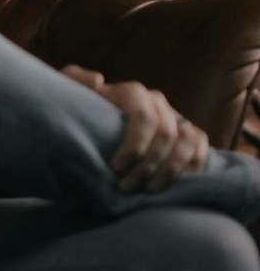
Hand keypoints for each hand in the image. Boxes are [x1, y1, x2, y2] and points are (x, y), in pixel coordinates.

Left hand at [60, 64, 209, 192]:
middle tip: (126, 187)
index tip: (116, 167)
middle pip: (165, 134)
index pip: (144, 116)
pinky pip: (201, 146)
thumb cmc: (79, 113)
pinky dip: (191, 166)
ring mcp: (175, 116)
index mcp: (131, 93)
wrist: (92, 126)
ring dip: (170, 170)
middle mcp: (157, 102)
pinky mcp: (187, 133)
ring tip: (147, 190)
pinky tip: (170, 182)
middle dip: (148, 165)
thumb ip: (75, 82)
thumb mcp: (70, 96)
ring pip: (187, 141)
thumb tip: (98, 80)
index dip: (135, 145)